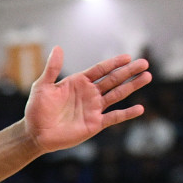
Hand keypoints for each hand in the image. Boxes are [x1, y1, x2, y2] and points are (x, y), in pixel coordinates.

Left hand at [24, 46, 150, 153]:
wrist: (35, 133)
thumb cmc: (36, 110)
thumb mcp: (42, 87)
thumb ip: (52, 69)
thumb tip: (57, 48)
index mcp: (79, 82)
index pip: (100, 70)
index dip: (113, 63)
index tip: (127, 57)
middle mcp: (89, 93)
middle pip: (113, 79)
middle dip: (128, 71)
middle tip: (144, 63)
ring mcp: (93, 108)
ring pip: (117, 94)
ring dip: (132, 86)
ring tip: (147, 76)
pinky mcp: (95, 123)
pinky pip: (114, 117)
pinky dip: (127, 113)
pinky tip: (140, 108)